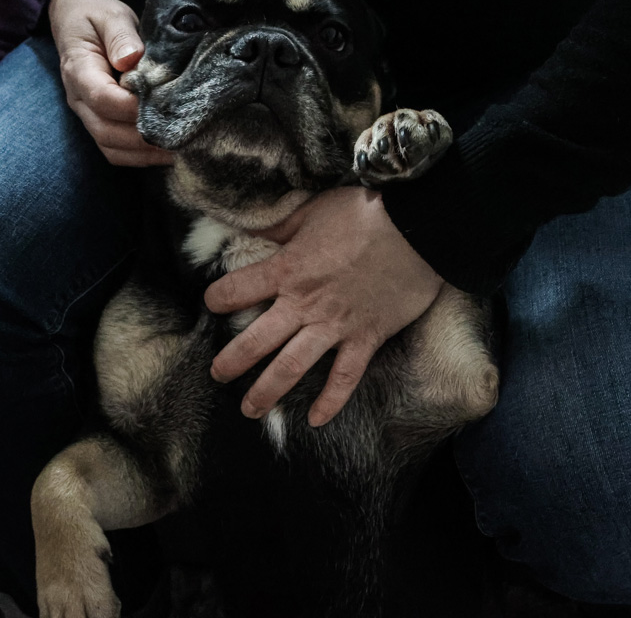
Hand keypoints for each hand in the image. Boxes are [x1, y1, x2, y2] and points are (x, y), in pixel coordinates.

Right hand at [49, 0, 172, 166]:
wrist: (76, 19)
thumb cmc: (96, 16)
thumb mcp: (110, 15)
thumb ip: (121, 36)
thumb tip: (132, 59)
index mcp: (78, 71)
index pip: (102, 98)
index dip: (132, 107)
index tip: (165, 106)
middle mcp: (78, 99)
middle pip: (106, 131)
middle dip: (143, 138)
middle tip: (182, 136)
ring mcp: (87, 114)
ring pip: (110, 147)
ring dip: (144, 153)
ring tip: (180, 149)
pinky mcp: (99, 122)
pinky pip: (114, 150)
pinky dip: (139, 156)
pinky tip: (166, 151)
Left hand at [205, 187, 443, 425]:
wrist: (419, 227)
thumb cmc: (364, 212)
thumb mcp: (311, 210)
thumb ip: (278, 226)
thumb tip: (247, 226)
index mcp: (286, 269)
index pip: (235, 290)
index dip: (218, 297)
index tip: (212, 304)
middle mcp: (304, 303)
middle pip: (256, 340)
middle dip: (232, 361)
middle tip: (217, 375)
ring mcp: (335, 325)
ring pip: (292, 366)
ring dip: (268, 391)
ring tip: (250, 410)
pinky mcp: (366, 337)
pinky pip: (345, 376)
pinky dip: (331, 401)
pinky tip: (316, 420)